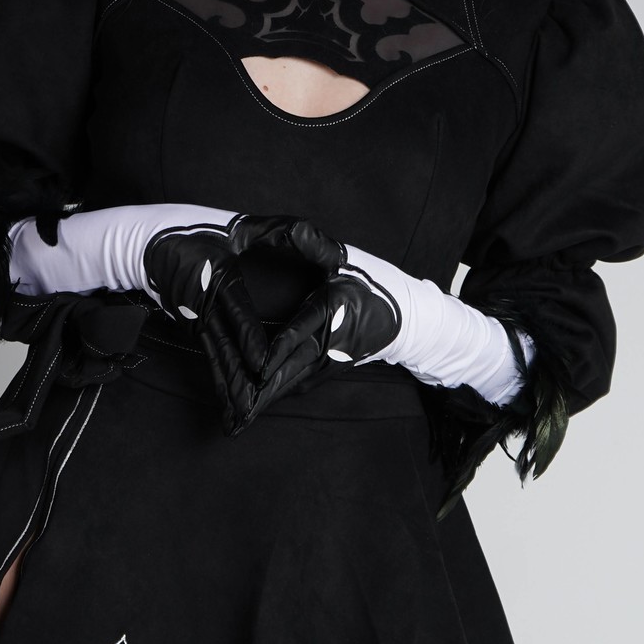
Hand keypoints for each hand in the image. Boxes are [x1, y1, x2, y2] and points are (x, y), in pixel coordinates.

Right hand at [142, 212, 318, 434]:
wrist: (152, 243)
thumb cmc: (204, 230)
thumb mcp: (248, 227)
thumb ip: (292, 235)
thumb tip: (334, 256)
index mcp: (219, 278)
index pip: (238, 312)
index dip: (250, 338)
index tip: (262, 363)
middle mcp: (205, 304)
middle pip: (225, 347)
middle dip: (239, 381)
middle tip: (250, 409)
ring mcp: (197, 320)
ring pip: (217, 359)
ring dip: (228, 390)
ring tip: (238, 419)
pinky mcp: (193, 329)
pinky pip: (211, 358)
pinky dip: (220, 382)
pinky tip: (228, 405)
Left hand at [226, 218, 403, 429]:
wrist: (408, 318)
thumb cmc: (374, 283)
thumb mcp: (346, 258)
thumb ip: (315, 244)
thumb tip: (293, 227)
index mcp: (332, 310)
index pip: (300, 331)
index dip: (277, 349)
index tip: (256, 366)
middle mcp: (330, 340)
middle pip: (290, 368)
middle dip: (261, 388)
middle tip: (235, 406)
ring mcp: (330, 359)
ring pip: (292, 381)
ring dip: (266, 398)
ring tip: (238, 415)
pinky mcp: (330, 369)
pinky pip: (300, 384)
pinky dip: (277, 394)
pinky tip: (256, 404)